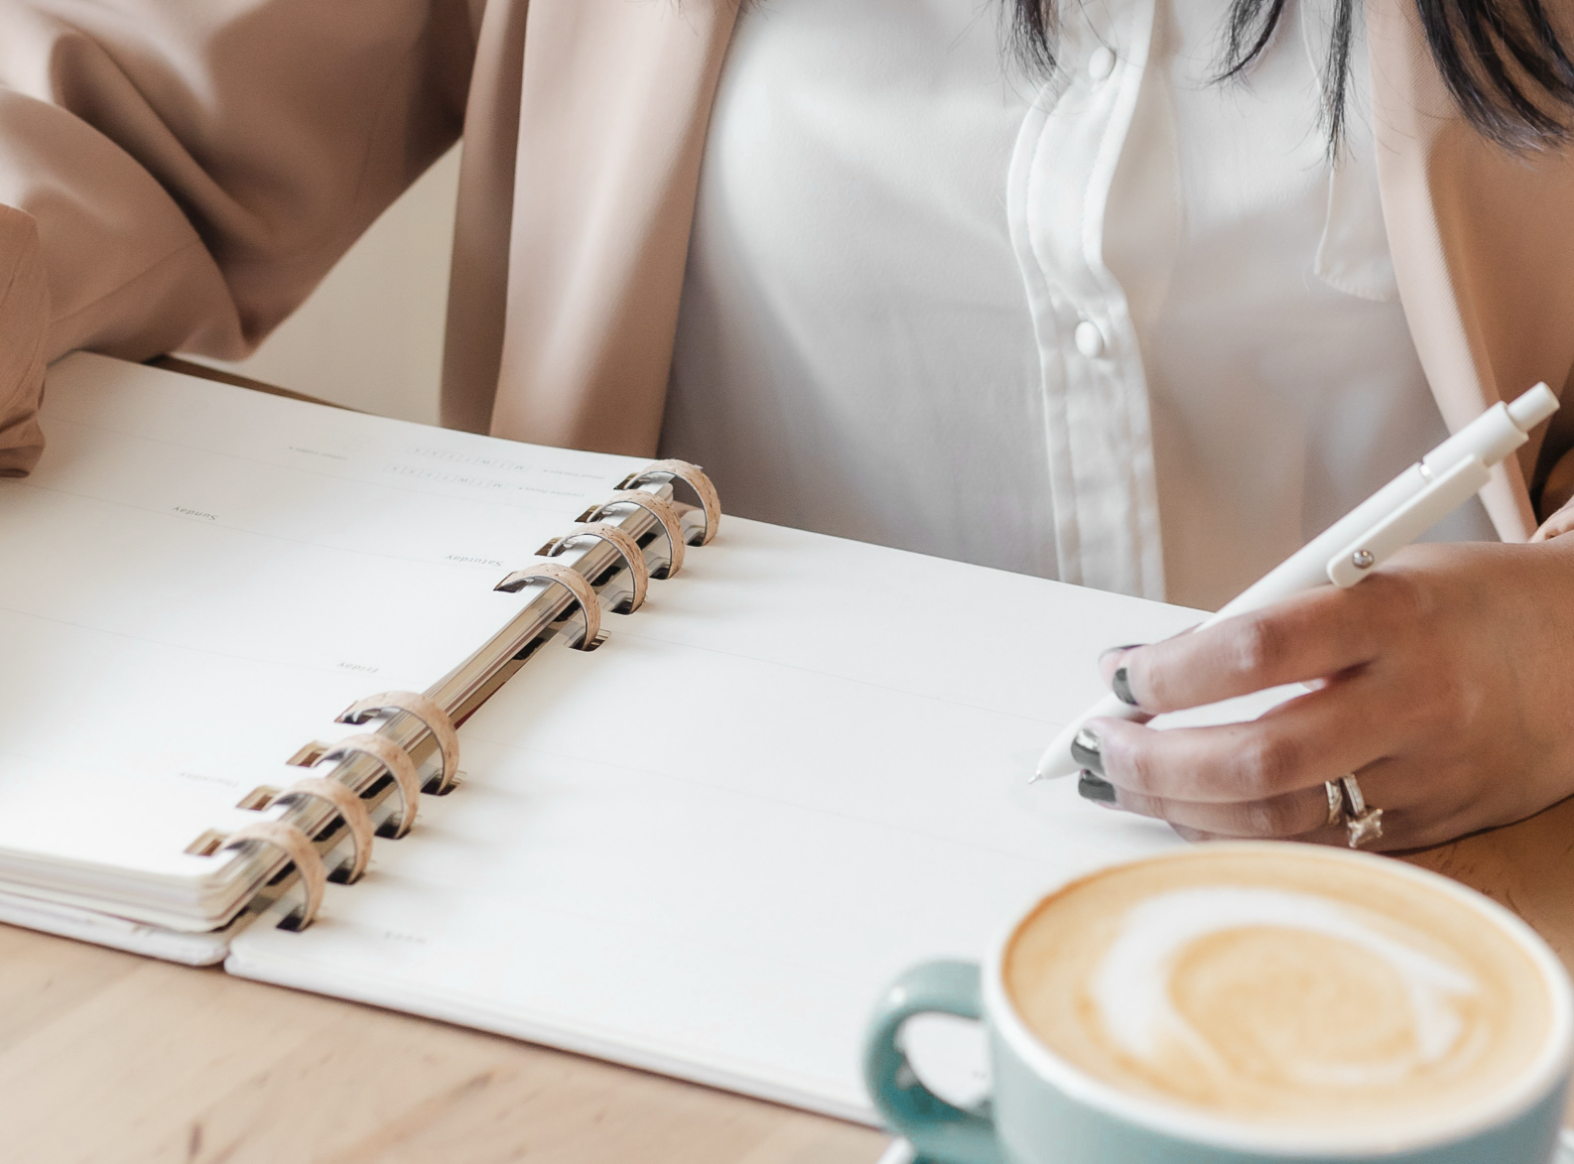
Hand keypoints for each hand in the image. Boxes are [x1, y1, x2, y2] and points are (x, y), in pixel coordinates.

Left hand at [1074, 536, 1573, 849]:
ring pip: (1279, 820)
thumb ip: (1280, 618)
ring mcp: (1424, 777)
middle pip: (1257, 758)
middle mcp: (1412, 704)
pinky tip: (1193, 811)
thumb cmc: (1472, 604)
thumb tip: (1162, 667)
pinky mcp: (1431, 826)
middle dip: (1154, 761)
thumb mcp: (1378, 572)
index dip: (1167, 673)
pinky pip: (1315, 845)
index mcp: (1394, 618)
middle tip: (1100, 747)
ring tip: (1125, 781)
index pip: (1252, 652)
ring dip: (1180, 808)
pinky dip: (1239, 832)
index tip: (1119, 676)